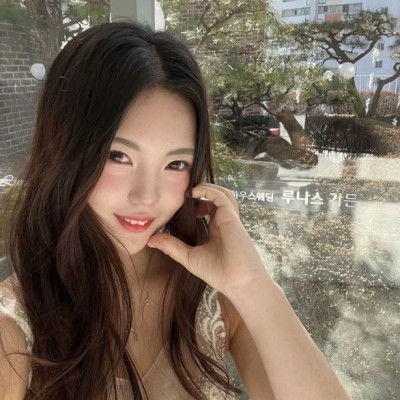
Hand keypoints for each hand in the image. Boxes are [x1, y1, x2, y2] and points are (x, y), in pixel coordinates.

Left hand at [147, 183, 269, 295]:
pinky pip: (222, 196)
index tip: (181, 204)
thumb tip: (151, 240)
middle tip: (184, 195)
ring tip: (190, 192)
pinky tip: (193, 194)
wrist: (237, 282)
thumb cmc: (218, 272)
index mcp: (217, 229)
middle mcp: (224, 221)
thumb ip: (172, 247)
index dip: (197, 203)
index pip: (209, 208)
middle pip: (217, 198)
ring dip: (207, 188)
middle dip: (202, 192)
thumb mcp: (189, 257)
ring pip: (223, 193)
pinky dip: (208, 191)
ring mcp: (229, 218)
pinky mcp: (231, 217)